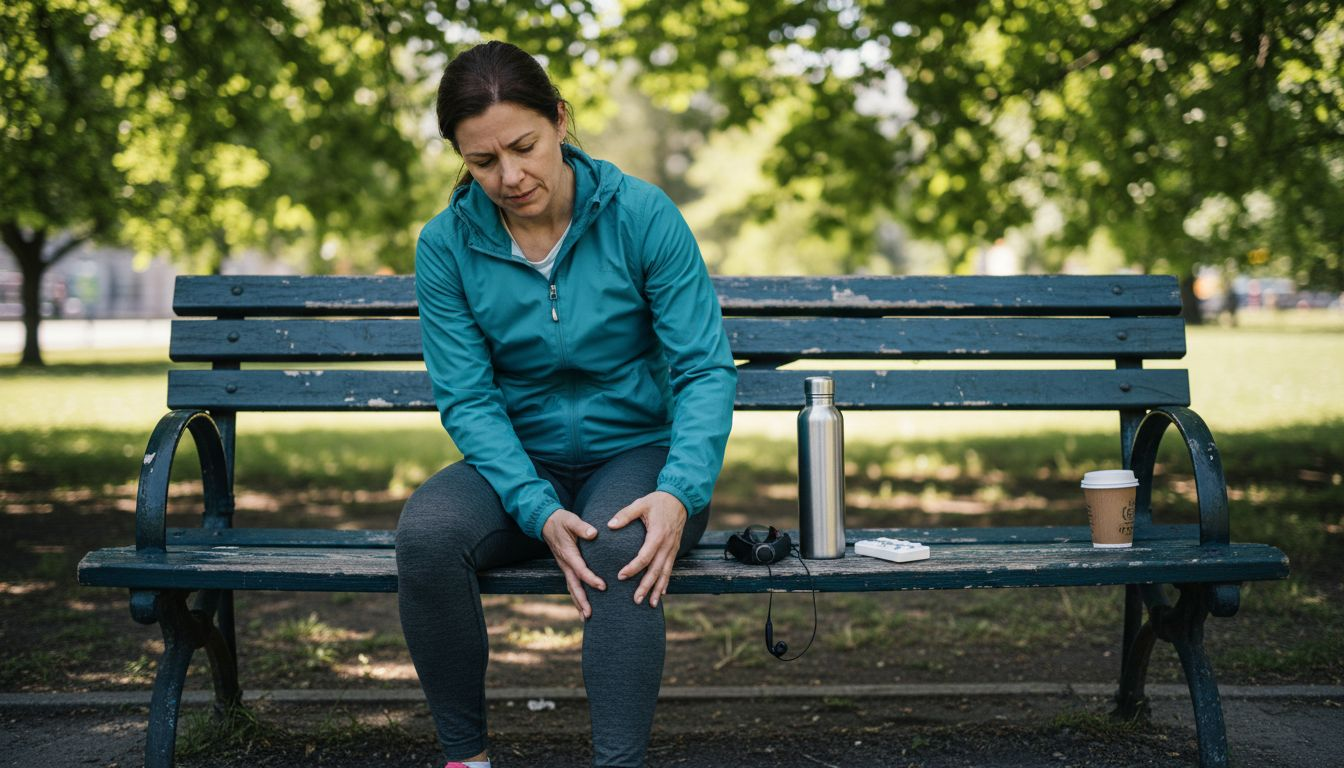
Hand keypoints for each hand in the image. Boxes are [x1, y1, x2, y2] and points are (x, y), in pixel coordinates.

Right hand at [541, 509, 604, 618]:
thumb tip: (594, 533)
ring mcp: (564, 567)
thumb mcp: (571, 520)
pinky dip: (576, 596)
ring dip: (578, 603)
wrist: (546, 522)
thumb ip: (582, 527)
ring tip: (586, 618)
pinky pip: (571, 584)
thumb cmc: (561, 521)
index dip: (591, 579)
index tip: (603, 586)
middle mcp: (565, 564)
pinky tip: (582, 606)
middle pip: (574, 586)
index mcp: (568, 554)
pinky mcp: (566, 567)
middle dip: (581, 601)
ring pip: (571, 588)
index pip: (580, 570)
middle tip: (589, 615)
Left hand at [607, 491, 686, 607]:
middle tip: (635, 600)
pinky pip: (670, 569)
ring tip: (651, 604)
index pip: (644, 556)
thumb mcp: (640, 504)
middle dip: (646, 586)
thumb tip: (609, 525)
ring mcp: (673, 549)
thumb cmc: (657, 501)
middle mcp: (667, 545)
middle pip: (656, 570)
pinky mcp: (674, 550)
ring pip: (665, 573)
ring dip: (658, 589)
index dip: (633, 568)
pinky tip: (662, 593)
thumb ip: (625, 514)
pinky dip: (666, 582)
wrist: (680, 499)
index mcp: (658, 534)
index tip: (621, 576)